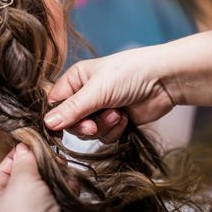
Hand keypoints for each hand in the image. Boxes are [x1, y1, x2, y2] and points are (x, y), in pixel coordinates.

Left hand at [0, 144, 85, 211]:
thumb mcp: (21, 178)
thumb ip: (24, 160)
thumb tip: (25, 147)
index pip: (1, 170)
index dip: (16, 155)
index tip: (31, 142)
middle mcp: (7, 211)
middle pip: (23, 179)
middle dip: (39, 165)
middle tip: (52, 154)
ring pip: (42, 188)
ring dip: (53, 176)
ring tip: (63, 166)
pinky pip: (55, 199)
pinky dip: (63, 190)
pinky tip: (71, 182)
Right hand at [44, 44, 176, 139]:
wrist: (164, 80)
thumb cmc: (129, 74)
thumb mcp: (97, 90)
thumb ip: (72, 109)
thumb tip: (47, 124)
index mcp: (75, 80)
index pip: (55, 104)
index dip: (58, 117)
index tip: (65, 126)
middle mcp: (85, 95)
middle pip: (70, 122)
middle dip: (83, 126)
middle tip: (93, 125)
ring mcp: (100, 110)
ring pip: (88, 133)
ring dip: (103, 127)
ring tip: (117, 114)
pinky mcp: (115, 122)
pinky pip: (104, 137)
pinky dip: (114, 130)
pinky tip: (124, 118)